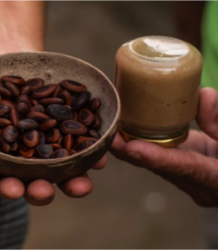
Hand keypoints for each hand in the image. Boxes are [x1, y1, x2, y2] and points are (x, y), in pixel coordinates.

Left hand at [0, 52, 106, 205]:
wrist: (5, 53)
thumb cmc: (38, 74)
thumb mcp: (62, 92)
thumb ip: (80, 118)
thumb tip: (104, 144)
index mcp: (52, 150)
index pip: (66, 175)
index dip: (75, 184)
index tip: (82, 185)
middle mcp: (28, 156)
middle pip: (35, 182)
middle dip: (40, 191)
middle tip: (43, 190)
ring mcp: (2, 151)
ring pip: (6, 177)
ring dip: (10, 188)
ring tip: (13, 189)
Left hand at [110, 87, 217, 206]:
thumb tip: (204, 93)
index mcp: (217, 179)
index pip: (186, 168)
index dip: (157, 158)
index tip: (131, 148)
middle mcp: (199, 185)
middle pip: (159, 167)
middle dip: (129, 151)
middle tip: (104, 133)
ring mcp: (189, 180)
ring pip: (153, 163)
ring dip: (129, 146)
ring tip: (106, 126)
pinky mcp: (182, 169)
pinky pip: (158, 157)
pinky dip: (141, 143)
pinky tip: (122, 127)